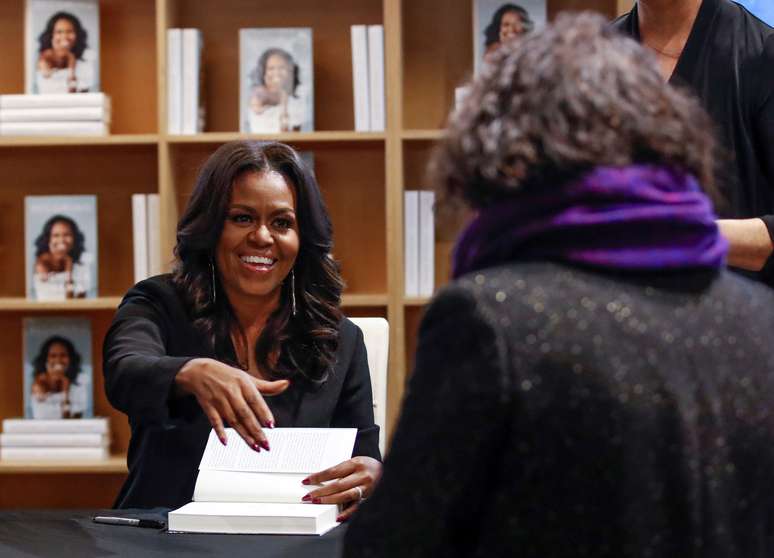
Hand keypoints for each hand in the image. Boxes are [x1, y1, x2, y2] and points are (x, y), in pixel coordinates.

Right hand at [175, 358, 289, 449]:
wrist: (199, 371)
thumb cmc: (227, 376)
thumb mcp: (247, 378)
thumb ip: (267, 386)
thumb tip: (285, 384)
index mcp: (243, 384)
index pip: (256, 400)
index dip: (264, 413)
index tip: (271, 425)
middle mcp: (231, 392)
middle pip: (245, 414)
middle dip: (256, 431)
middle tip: (265, 444)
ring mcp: (219, 400)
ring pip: (233, 420)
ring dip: (244, 435)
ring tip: (254, 446)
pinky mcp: (208, 406)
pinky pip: (214, 420)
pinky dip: (219, 431)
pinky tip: (226, 442)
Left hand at [301, 456, 382, 521]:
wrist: (388, 469)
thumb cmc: (367, 466)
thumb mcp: (355, 462)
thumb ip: (341, 470)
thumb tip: (321, 480)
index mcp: (356, 463)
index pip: (333, 471)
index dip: (319, 477)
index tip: (307, 481)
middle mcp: (361, 475)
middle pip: (338, 484)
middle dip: (321, 491)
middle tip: (309, 496)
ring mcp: (366, 488)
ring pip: (345, 495)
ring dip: (329, 500)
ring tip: (317, 502)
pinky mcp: (369, 498)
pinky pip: (356, 507)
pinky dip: (347, 513)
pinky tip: (338, 517)